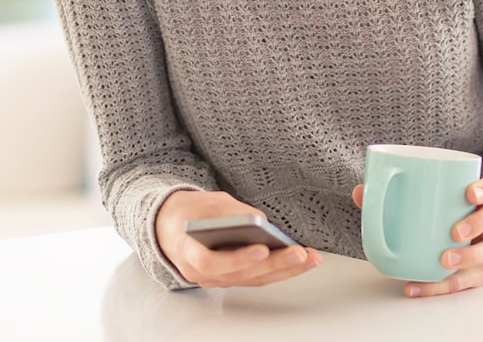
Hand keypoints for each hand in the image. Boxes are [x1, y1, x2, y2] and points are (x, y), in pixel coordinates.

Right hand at [155, 190, 322, 287]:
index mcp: (189, 252)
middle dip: (274, 264)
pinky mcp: (231, 276)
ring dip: (285, 270)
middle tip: (300, 254)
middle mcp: (202, 273)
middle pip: (241, 274)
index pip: (212, 263)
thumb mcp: (208, 203)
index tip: (262, 249)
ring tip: (311, 258)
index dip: (238, 259)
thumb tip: (261, 222)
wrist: (170, 226)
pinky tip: (301, 261)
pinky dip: (279, 270)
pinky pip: (256, 277)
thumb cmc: (191, 213)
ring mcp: (218, 278)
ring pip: (253, 279)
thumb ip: (231, 213)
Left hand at [352, 176, 482, 296]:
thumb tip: (361, 191)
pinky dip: (442, 286)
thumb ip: (389, 197)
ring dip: (469, 256)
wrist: (442, 251)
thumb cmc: (431, 222)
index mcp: (476, 200)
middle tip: (455, 232)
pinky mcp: (477, 274)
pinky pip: (468, 282)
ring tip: (443, 260)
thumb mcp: (416, 207)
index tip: (469, 193)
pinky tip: (416, 286)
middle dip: (480, 222)